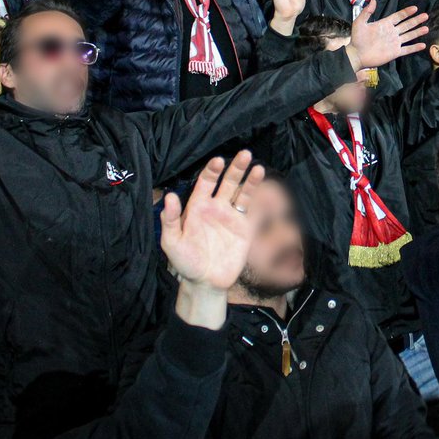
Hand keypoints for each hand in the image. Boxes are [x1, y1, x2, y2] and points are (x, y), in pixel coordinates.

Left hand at [162, 151, 264, 328]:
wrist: (205, 283)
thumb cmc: (185, 262)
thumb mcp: (172, 242)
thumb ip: (171, 220)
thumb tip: (169, 196)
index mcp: (198, 207)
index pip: (206, 183)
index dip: (212, 171)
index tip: (218, 161)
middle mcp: (217, 208)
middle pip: (228, 182)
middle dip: (236, 168)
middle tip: (244, 154)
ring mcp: (233, 218)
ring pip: (244, 194)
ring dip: (251, 181)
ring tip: (258, 168)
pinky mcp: (246, 230)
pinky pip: (256, 213)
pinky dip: (263, 203)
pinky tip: (269, 193)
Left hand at [346, 1, 428, 68]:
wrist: (357, 54)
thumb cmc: (357, 39)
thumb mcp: (360, 22)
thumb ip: (367, 12)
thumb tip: (373, 0)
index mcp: (385, 24)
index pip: (398, 17)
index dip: (406, 12)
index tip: (415, 8)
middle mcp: (392, 32)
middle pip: (407, 25)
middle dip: (416, 20)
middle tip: (425, 15)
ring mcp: (394, 43)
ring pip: (409, 36)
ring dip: (418, 32)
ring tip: (426, 28)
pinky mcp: (395, 52)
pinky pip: (407, 49)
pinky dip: (415, 47)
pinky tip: (423, 45)